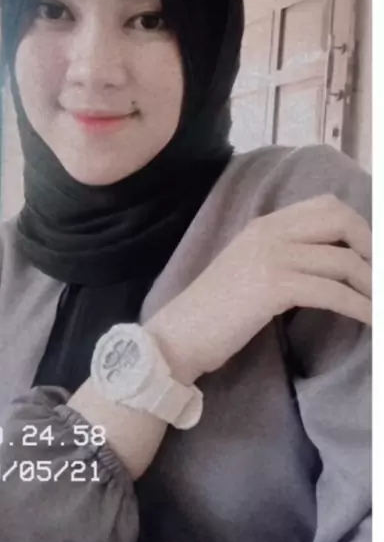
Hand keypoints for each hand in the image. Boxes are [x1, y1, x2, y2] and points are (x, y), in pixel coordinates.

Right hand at [147, 194, 371, 382]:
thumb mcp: (249, 268)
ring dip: (373, 286)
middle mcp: (270, 231)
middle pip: (340, 219)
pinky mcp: (273, 286)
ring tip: (383, 307)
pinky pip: (333, 292)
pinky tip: (373, 321)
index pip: (325, 205)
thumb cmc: (214, 311)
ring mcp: (271, 256)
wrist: (179, 335)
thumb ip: (283, 255)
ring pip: (343, 260)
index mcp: (265, 224)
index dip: (359, 227)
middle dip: (372, 247)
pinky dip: (360, 308)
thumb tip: (330, 262)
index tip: (372, 255)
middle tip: (380, 277)